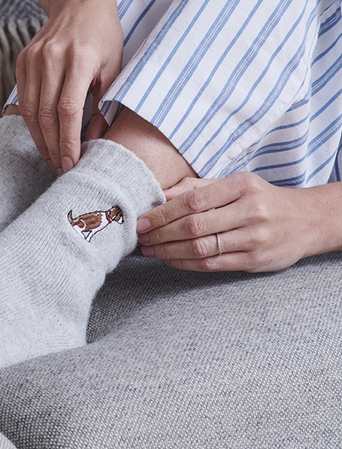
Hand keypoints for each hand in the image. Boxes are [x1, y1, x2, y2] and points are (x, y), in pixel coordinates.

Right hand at [15, 0, 122, 174]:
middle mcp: (52, 58)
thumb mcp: (114, 68)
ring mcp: (33, 58)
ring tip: (51, 158)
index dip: (68, 141)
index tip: (72, 163)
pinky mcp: (22, 60)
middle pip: (45, 115)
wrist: (79, 1)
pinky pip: (22, 99)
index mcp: (80, 59)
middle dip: (53, 147)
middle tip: (61, 168)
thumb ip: (104, 104)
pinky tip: (42, 137)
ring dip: (40, 139)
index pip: (68, 110)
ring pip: (29, 110)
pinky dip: (30, 122)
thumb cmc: (103, 36)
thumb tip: (94, 140)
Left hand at [136, 172, 317, 272]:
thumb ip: (198, 187)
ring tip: (150, 250)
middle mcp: (250, 211)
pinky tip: (170, 259)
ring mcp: (254, 238)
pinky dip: (186, 263)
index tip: (142, 221)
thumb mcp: (235, 183)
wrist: (308, 220)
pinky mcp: (256, 260)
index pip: (192, 201)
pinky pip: (213, 264)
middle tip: (141, 238)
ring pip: (201, 248)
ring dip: (169, 251)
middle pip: (194, 226)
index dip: (162, 213)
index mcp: (241, 186)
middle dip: (161, 234)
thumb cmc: (262, 199)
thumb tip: (162, 193)